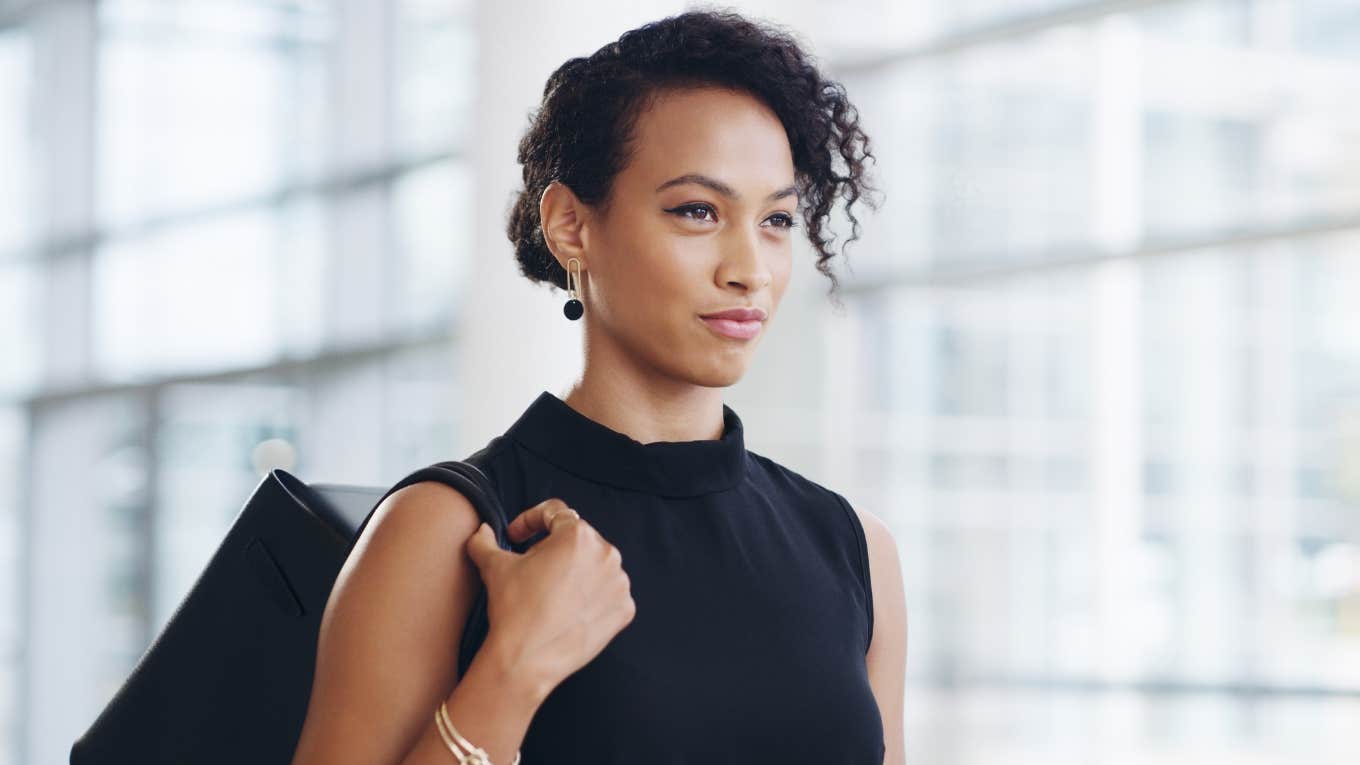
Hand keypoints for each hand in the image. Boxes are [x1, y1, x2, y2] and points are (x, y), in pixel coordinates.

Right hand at [464, 499, 635, 694]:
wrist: (526, 660)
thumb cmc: (512, 608)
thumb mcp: (493, 567)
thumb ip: (484, 540)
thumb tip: (482, 531)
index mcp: (577, 535)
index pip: (555, 513)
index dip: (529, 521)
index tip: (516, 537)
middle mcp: (606, 553)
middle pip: (577, 540)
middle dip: (554, 549)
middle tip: (532, 569)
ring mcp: (619, 582)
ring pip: (595, 565)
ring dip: (576, 572)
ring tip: (551, 592)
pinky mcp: (624, 608)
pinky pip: (608, 593)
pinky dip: (591, 597)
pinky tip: (569, 610)